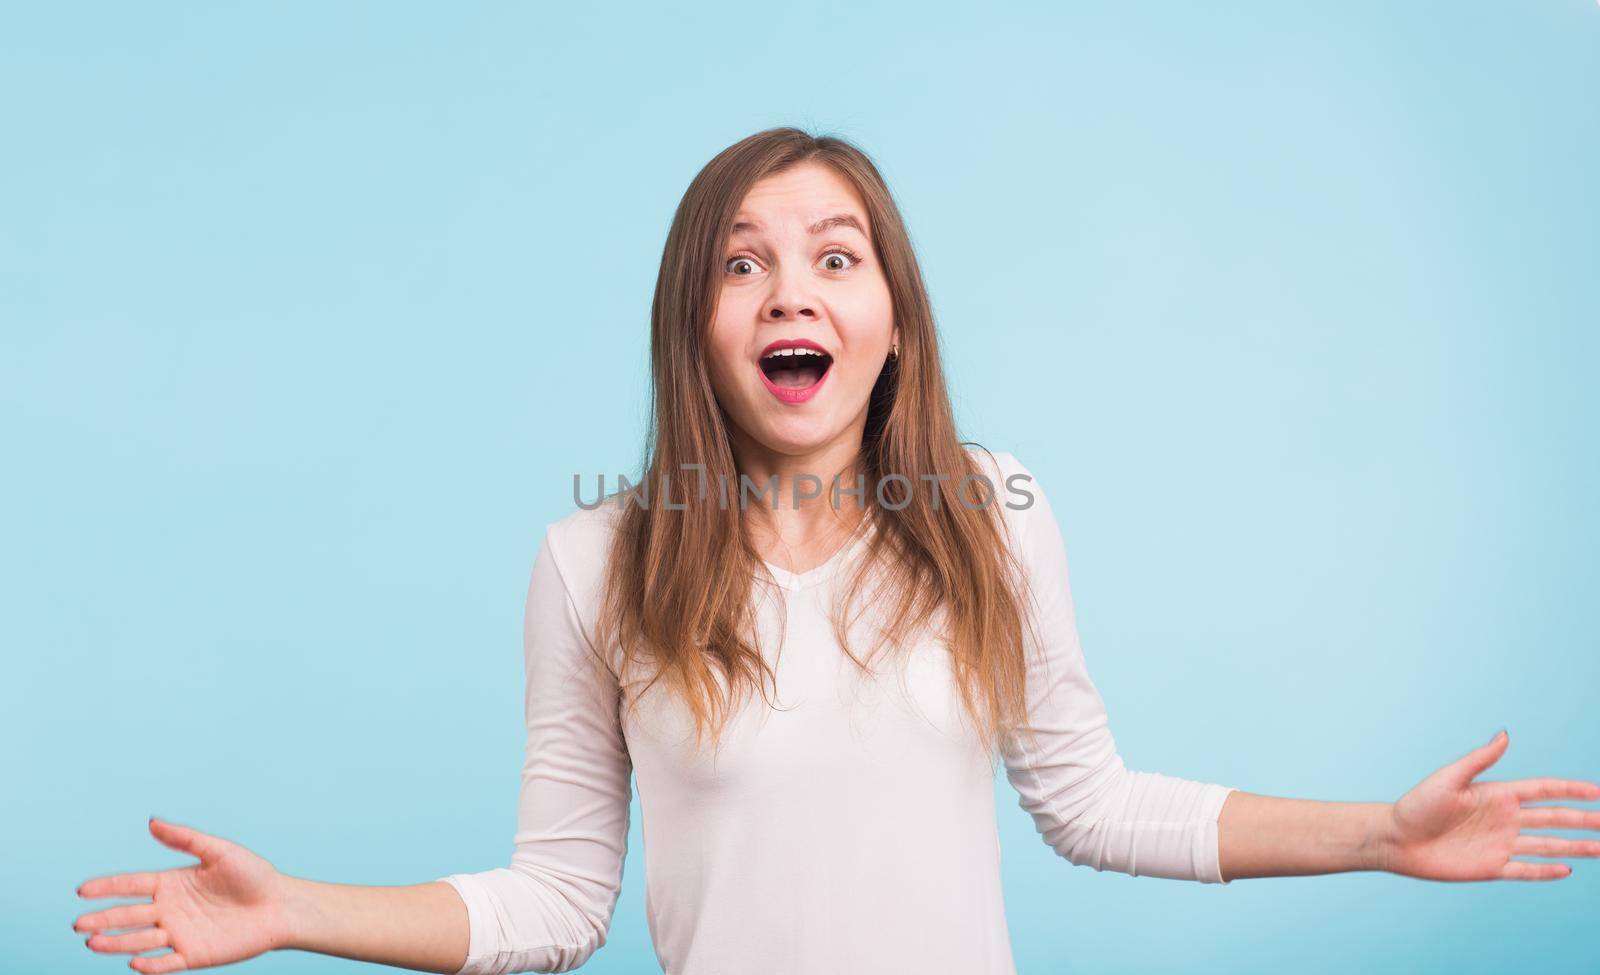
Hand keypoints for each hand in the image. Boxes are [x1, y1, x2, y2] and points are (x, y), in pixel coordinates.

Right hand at [72, 817, 292, 972]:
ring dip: (116, 943)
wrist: (281, 905)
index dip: (107, 888)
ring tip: (93, 943)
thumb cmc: (253, 875)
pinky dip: (150, 964)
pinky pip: (166, 962)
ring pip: (139, 940)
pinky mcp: (194, 955)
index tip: (82, 891)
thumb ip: (185, 839)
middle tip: (80, 924)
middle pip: (128, 915)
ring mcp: (179, 933)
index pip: (131, 886)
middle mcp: (169, 910)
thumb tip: (151, 822)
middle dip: (103, 920)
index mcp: (171, 883)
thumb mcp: (219, 851)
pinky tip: (135, 962)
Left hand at [1384, 730, 1599, 880]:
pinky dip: (1547, 871)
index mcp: (1497, 795)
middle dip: (1584, 819)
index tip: (1598, 791)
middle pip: (1554, 818)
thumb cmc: (1417, 805)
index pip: (1544, 791)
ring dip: (1575, 846)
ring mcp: (1500, 844)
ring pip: (1548, 845)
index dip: (1571, 790)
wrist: (1396, 839)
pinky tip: (1567, 868)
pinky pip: (1526, 870)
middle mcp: (1504, 819)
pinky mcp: (1492, 867)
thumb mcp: (1449, 778)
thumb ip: (1480, 760)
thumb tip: (1506, 735)